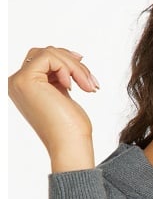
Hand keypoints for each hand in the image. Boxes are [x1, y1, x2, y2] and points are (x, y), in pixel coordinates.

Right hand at [8, 46, 100, 171]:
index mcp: (24, 88)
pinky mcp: (26, 81)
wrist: (70, 145)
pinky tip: (73, 88)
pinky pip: (49, 57)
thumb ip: (60, 76)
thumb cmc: (71, 128)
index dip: (65, 61)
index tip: (85, 73)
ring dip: (75, 67)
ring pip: (49, 53)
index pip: (42, 60)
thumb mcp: (63, 94)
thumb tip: (72, 55)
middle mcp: (16, 84)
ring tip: (88, 86)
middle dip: (71, 62)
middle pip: (44, 52)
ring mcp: (19, 82)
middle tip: (90, 81)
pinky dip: (68, 68)